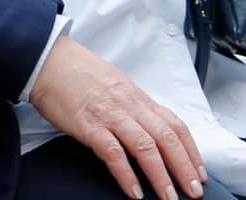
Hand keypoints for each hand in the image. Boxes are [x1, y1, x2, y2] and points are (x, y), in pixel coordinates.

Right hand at [29, 35, 206, 199]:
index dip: (191, 151)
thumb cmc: (77, 72)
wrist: (46, 59)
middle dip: (184, 168)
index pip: (174, 125)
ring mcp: (109, 115)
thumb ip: (132, 105)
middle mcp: (129, 106)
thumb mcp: (114, 84)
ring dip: (161, 176)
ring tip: (169, 197)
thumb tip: (148, 127)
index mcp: (137, 97)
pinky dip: (126, 174)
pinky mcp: (88, 125)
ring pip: (145, 147)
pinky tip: (134, 191)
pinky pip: (113, 153)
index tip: (199, 172)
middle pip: (166, 139)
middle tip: (194, 192)